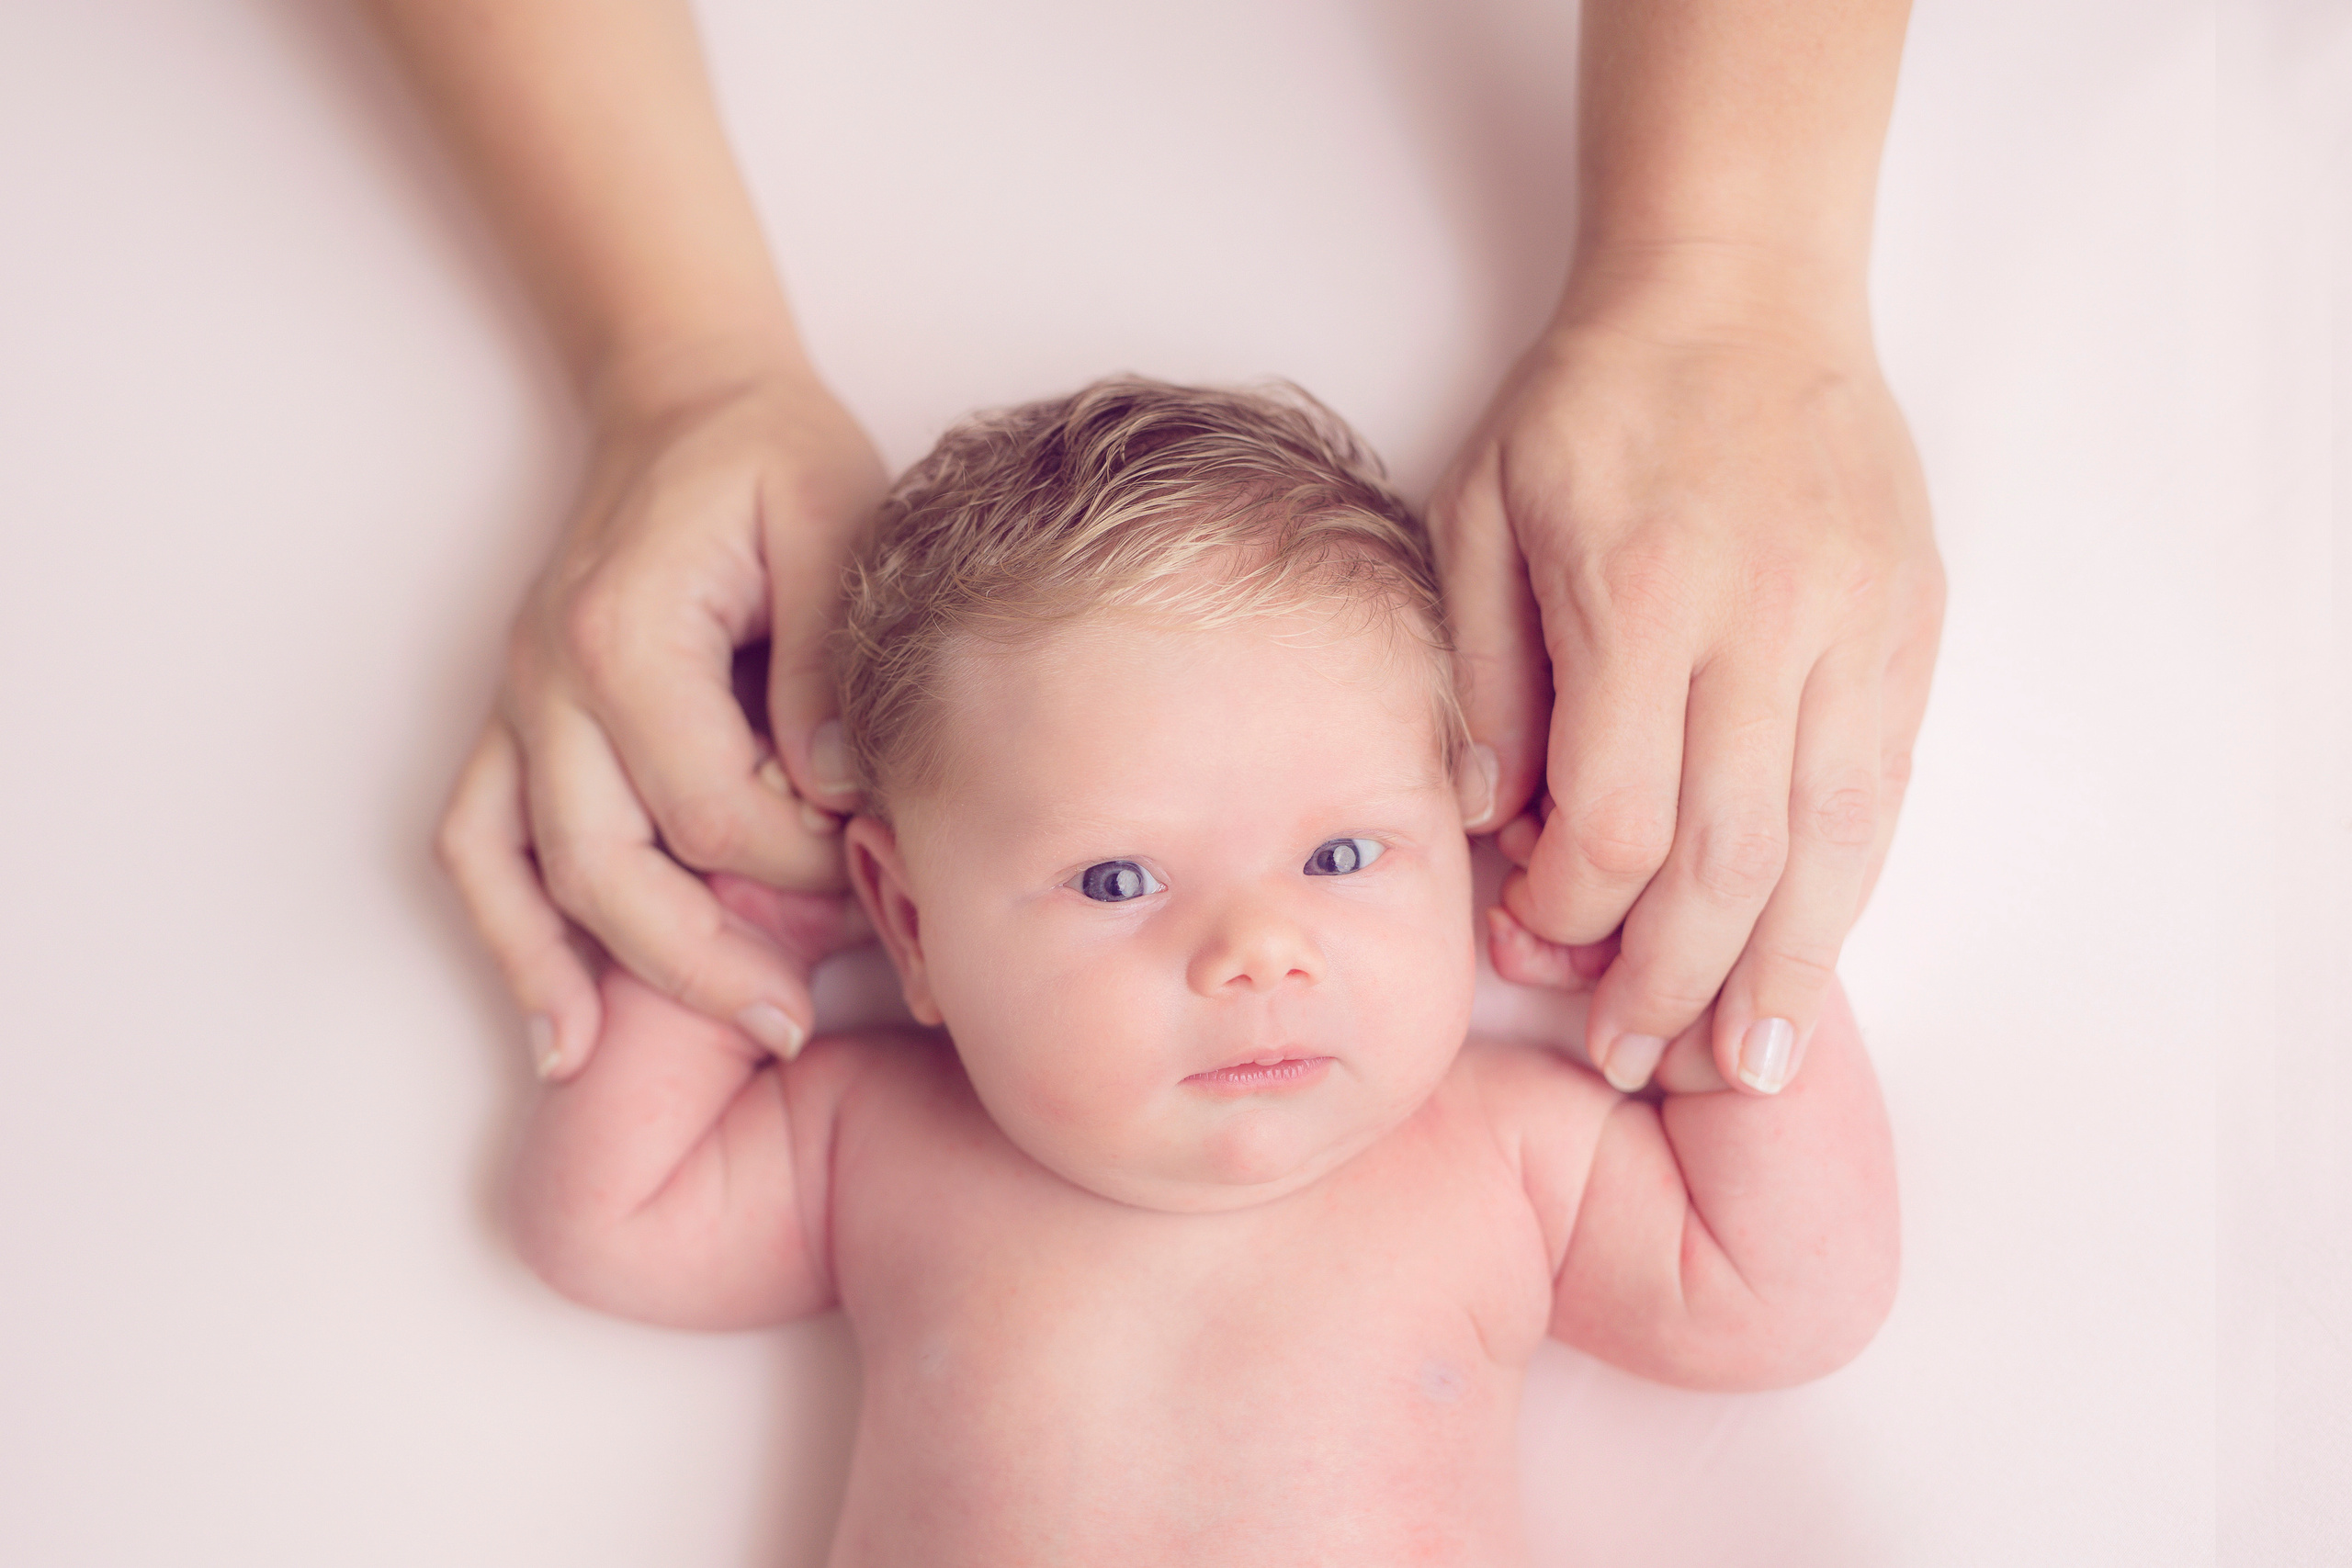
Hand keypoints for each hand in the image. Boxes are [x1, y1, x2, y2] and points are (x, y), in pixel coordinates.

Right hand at [437, 353, 886, 1080]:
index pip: (714, 812)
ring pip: (528, 874)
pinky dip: (507, 938)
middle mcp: (547, 678)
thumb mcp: (835, 517)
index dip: (804, 863)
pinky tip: (556, 1024)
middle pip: (609, 869)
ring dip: (597, 976)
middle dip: (705, 963)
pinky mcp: (513, 723)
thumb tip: (837, 790)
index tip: (875, 868)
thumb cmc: (771, 455)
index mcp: (628, 632)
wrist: (684, 401)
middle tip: (790, 1025)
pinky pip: (477, 846)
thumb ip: (835, 654)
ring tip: (666, 1057)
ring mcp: (515, 704)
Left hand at [1433, 261, 1942, 1096]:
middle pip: (1728, 862)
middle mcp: (1763, 623)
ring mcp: (1854, 627)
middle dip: (1674, 983)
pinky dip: (1845, 887)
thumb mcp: (1482, 508)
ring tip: (1747, 1066)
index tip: (1531, 941)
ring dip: (1785, 973)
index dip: (1571, 911)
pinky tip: (1811, 956)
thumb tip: (1489, 819)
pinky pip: (1882, 789)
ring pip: (1829, 846)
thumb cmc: (1593, 400)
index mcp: (1640, 596)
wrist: (1739, 285)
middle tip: (1637, 1060)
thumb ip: (1481, 672)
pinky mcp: (1908, 625)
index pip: (1617, 820)